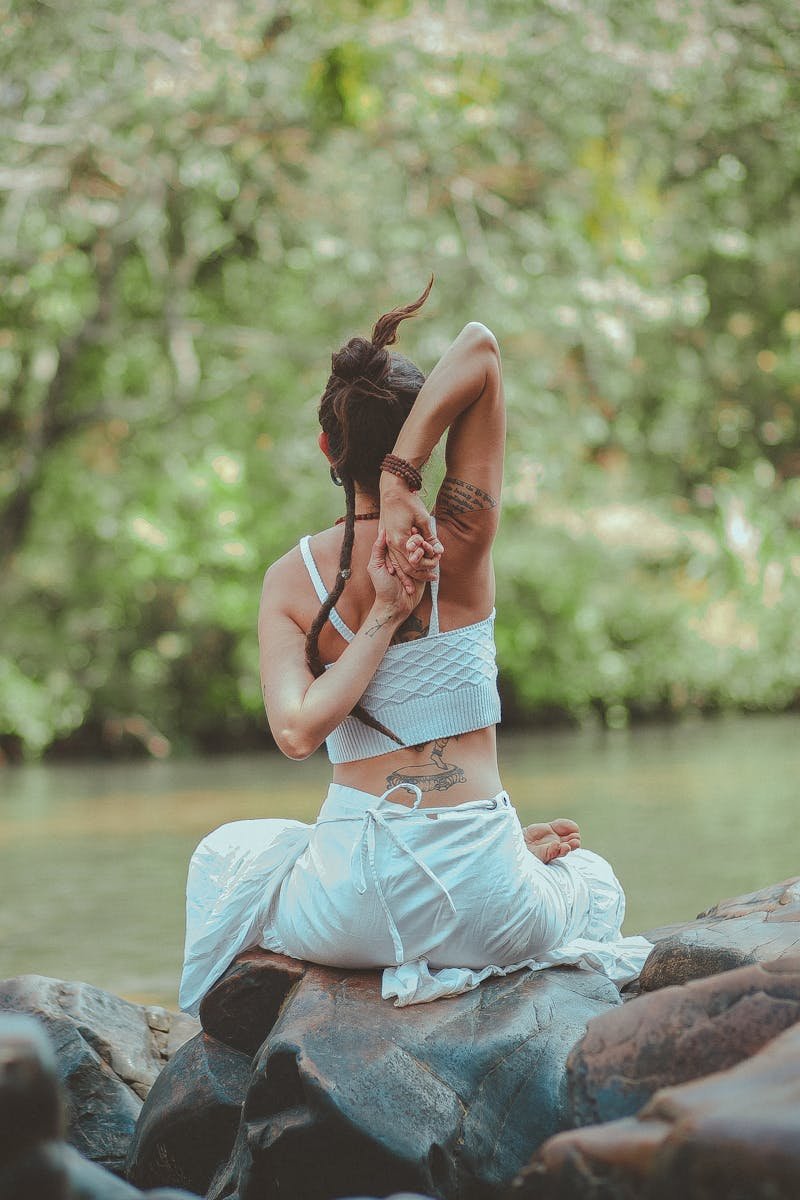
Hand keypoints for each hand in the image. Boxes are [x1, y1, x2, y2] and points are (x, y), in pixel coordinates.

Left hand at [367, 529, 434, 616]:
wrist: (395, 606)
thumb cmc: (382, 587)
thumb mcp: (375, 566)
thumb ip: (378, 549)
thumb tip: (383, 531)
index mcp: (392, 555)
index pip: (401, 539)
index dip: (407, 532)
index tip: (412, 526)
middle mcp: (404, 558)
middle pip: (414, 544)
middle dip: (418, 539)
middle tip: (421, 536)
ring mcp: (415, 565)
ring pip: (424, 552)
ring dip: (427, 548)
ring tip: (428, 544)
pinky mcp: (424, 572)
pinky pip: (430, 563)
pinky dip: (433, 558)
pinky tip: (436, 552)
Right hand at [379, 475, 443, 592]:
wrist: (391, 489)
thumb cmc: (408, 502)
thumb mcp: (424, 519)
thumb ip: (430, 537)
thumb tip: (440, 551)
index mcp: (400, 540)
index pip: (414, 563)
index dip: (426, 568)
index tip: (436, 570)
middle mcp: (390, 543)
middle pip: (405, 567)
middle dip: (418, 575)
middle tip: (431, 578)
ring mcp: (385, 541)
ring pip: (396, 565)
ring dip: (407, 574)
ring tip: (417, 583)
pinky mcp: (384, 537)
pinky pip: (388, 558)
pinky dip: (395, 567)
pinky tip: (398, 573)